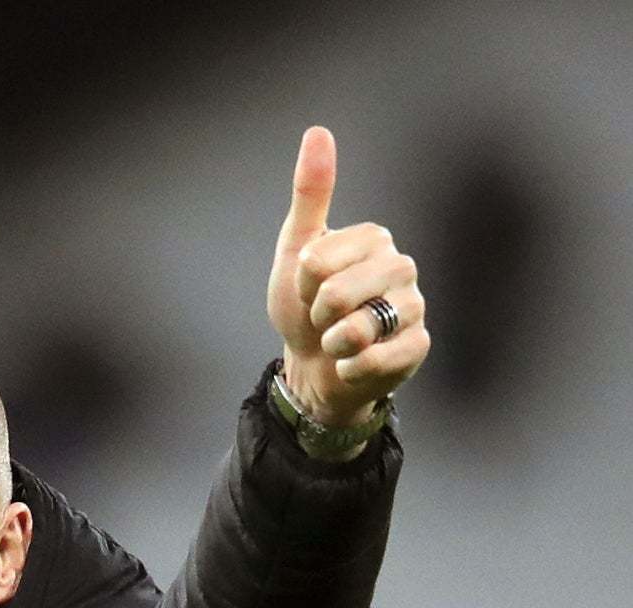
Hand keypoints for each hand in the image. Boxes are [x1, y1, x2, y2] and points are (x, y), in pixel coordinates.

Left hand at [267, 126, 428, 426]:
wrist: (312, 366)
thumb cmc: (304, 307)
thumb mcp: (297, 249)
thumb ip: (311, 193)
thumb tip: (318, 131)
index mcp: (374, 238)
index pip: (318, 260)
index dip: (302, 282)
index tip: (308, 288)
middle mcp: (402, 267)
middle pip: (338, 293)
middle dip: (316, 314)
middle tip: (323, 318)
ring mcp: (415, 307)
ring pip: (361, 327)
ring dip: (334, 342)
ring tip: (338, 341)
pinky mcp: (418, 347)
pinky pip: (378, 359)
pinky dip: (352, 368)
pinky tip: (352, 363)